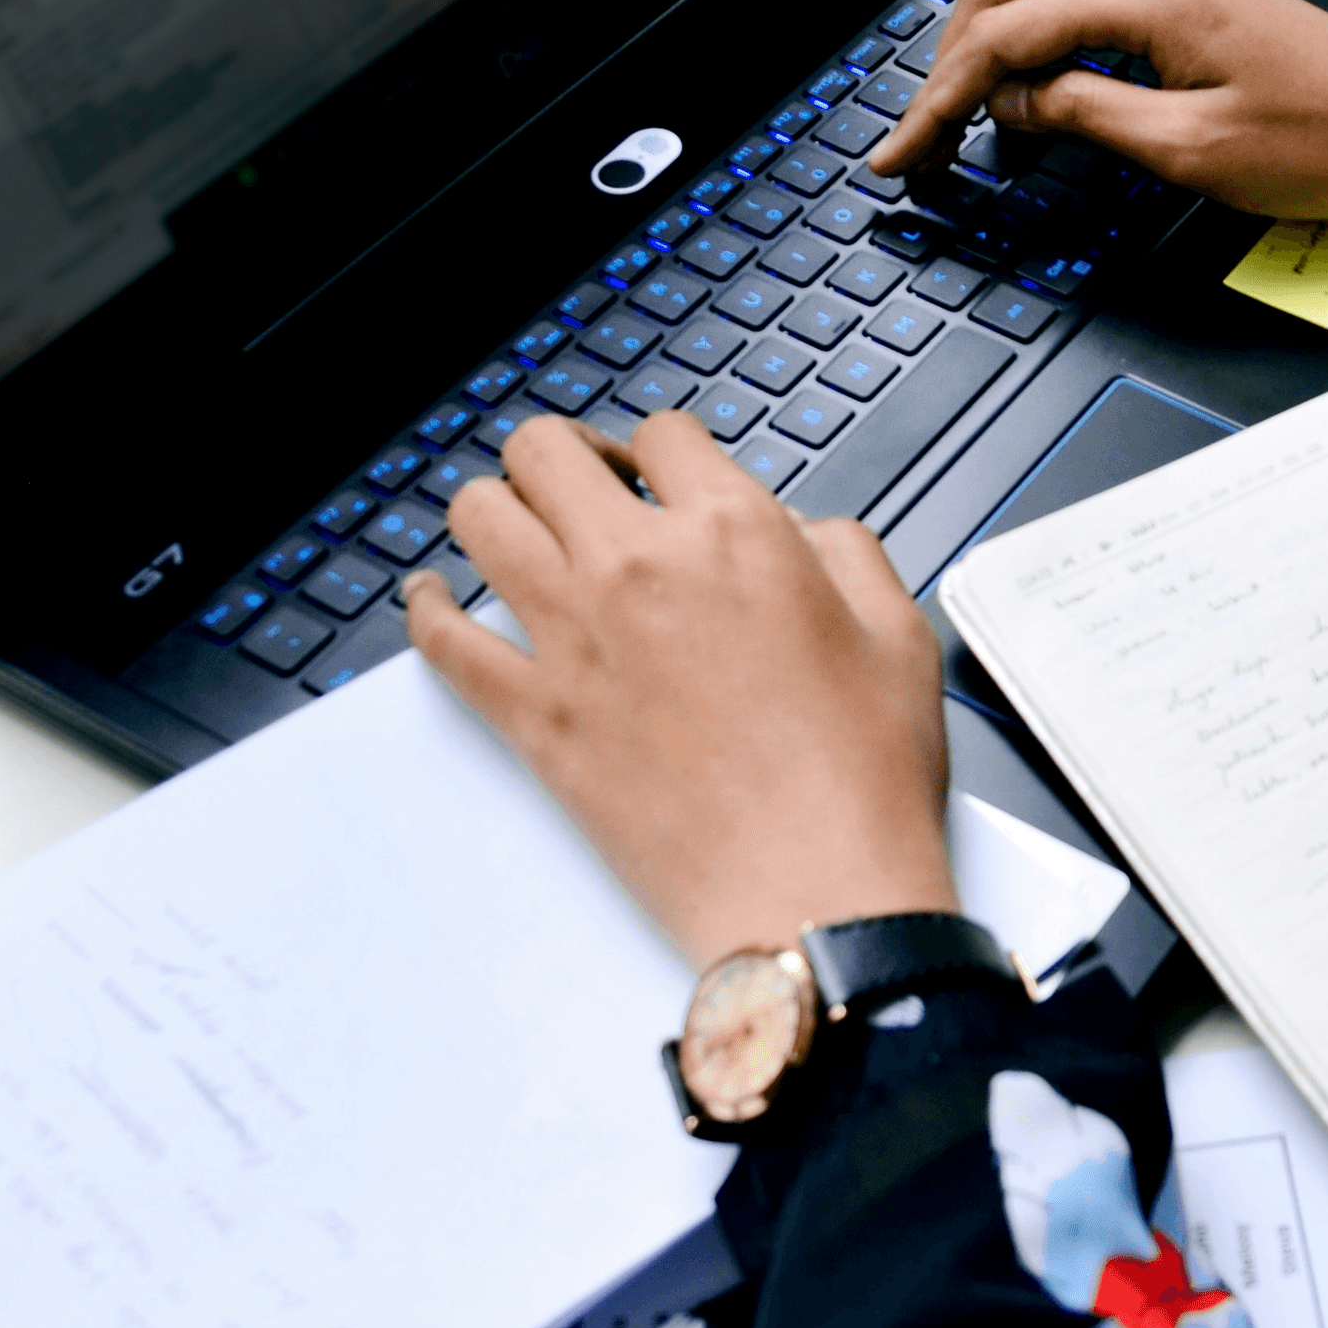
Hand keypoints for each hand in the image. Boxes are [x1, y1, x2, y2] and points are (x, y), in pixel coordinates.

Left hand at [402, 414, 956, 967]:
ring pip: (479, 516)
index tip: (659, 475)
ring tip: (514, 532)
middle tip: (582, 490)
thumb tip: (799, 532)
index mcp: (736, 534)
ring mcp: (576, 638)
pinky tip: (435, 600)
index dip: (661, 450)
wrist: (815, 893)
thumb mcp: (899, 635)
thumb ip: (847, 553)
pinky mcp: (535, 717)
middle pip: (545, 450)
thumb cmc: (862, 782)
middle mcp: (641, 567)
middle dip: (562, 456)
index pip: (664, 434)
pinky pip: (443, 638)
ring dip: (493, 510)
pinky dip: (427, 609)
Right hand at [867, 0, 1327, 227]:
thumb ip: (1087, 116)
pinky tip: (1031, 89)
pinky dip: (1035, 36)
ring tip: (962, 115)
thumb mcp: (1190, 150)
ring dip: (987, 43)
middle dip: (947, 61)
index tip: (905, 151)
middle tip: (920, 137)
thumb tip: (1015, 102)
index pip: (1004, 35)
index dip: (940, 97)